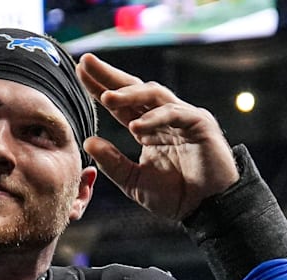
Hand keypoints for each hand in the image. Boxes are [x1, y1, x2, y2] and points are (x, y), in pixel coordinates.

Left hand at [76, 53, 238, 220]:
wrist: (208, 209)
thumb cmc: (176, 196)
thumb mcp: (134, 181)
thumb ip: (113, 163)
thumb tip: (88, 141)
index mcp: (147, 128)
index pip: (120, 104)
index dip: (99, 87)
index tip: (78, 73)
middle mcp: (163, 117)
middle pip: (134, 89)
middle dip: (109, 75)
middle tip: (86, 62)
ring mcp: (183, 117)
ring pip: (154, 94)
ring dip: (129, 94)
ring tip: (106, 98)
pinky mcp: (200, 124)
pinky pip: (175, 114)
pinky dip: (155, 119)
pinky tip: (136, 127)